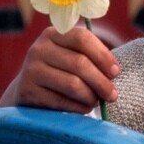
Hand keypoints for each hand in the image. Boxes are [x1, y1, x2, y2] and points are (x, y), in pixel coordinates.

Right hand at [0, 25, 119, 112]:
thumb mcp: (70, 57)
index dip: (103, 56)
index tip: (116, 72)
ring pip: (72, 84)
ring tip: (96, 102)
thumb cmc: (60, 73)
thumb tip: (113, 72)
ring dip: (91, 96)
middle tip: (112, 95)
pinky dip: (78, 107)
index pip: (83, 38)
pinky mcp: (27, 91)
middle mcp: (39, 48)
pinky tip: (84, 108)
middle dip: (101, 82)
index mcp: (53, 34)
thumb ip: (90, 57)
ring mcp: (31, 70)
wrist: (28, 91)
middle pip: (80, 63)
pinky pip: (62, 101)